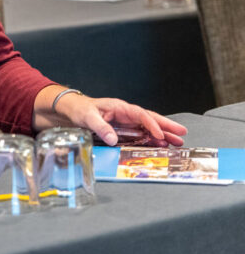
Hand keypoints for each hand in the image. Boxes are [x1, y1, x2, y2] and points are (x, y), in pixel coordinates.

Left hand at [48, 93, 186, 146]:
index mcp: (119, 107)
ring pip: (148, 128)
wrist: (72, 111)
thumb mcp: (87, 118)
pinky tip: (160, 145)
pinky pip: (140, 134)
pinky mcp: (123, 130)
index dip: (151, 124)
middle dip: (166, 126)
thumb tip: (113, 139)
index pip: (140, 115)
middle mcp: (126, 114)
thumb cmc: (79, 110)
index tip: (160, 134)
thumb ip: (100, 127)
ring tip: (177, 142)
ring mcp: (126, 122)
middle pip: (150, 119)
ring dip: (162, 134)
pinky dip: (151, 139)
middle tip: (182, 134)